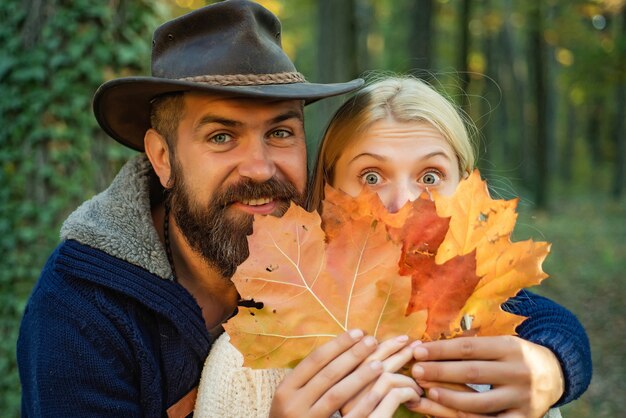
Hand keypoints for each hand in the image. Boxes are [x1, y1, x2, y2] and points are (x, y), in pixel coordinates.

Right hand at [269, 329, 383, 417]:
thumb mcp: (291, 397)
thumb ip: (308, 378)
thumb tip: (339, 348)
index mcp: (285, 388)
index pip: (315, 360)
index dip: (338, 344)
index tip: (358, 332)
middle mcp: (293, 403)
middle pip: (328, 373)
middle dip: (352, 355)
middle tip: (372, 340)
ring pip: (336, 394)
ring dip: (359, 376)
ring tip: (378, 363)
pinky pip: (347, 417)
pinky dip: (362, 404)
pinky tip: (377, 393)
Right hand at [340, 335, 422, 416]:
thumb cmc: (366, 416)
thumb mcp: (356, 398)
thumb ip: (362, 379)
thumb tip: (380, 357)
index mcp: (336, 384)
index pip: (357, 354)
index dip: (381, 344)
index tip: (399, 340)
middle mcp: (342, 393)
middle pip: (371, 360)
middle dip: (396, 348)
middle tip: (413, 344)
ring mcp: (356, 406)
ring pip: (387, 376)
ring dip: (407, 379)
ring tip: (418, 387)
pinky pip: (396, 394)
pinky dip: (409, 393)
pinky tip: (414, 399)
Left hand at [409, 336, 563, 417]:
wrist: (555, 374)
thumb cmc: (515, 356)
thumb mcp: (500, 344)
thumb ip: (471, 348)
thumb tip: (429, 349)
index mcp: (509, 347)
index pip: (468, 348)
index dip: (440, 350)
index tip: (417, 351)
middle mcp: (518, 372)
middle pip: (472, 373)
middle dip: (440, 372)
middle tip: (415, 372)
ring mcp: (522, 398)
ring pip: (480, 402)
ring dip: (450, 399)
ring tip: (428, 394)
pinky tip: (447, 414)